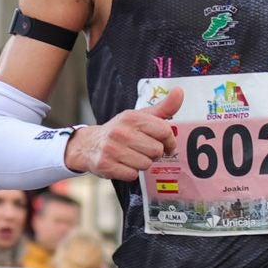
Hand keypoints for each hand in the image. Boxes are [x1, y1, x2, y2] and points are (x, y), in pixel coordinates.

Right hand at [64, 88, 182, 181]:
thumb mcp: (140, 117)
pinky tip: (123, 164)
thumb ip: (163, 108)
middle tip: (144, 150)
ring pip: (145, 164)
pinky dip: (130, 173)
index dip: (170, 141)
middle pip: (157, 151)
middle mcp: (121, 131)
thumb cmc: (121, 131)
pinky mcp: (105, 165)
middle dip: (154, 154)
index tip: (167, 145)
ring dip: (142, 164)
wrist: (88, 144)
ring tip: (132, 156)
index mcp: (131, 117)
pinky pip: (132, 175)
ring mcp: (112, 148)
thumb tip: (179, 91)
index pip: (164, 131)